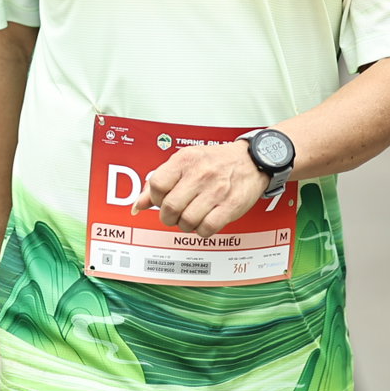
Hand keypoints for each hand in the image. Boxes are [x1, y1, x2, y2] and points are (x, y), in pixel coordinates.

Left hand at [132, 142, 266, 238]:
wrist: (251, 160)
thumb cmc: (215, 161)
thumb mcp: (185, 162)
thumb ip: (160, 181)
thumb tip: (138, 205)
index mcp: (185, 160)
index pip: (157, 185)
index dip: (155, 199)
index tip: (162, 200)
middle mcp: (200, 173)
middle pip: (170, 207)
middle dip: (168, 217)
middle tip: (175, 215)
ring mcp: (216, 190)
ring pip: (187, 221)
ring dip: (185, 225)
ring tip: (190, 218)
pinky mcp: (231, 205)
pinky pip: (207, 228)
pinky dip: (202, 230)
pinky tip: (204, 222)